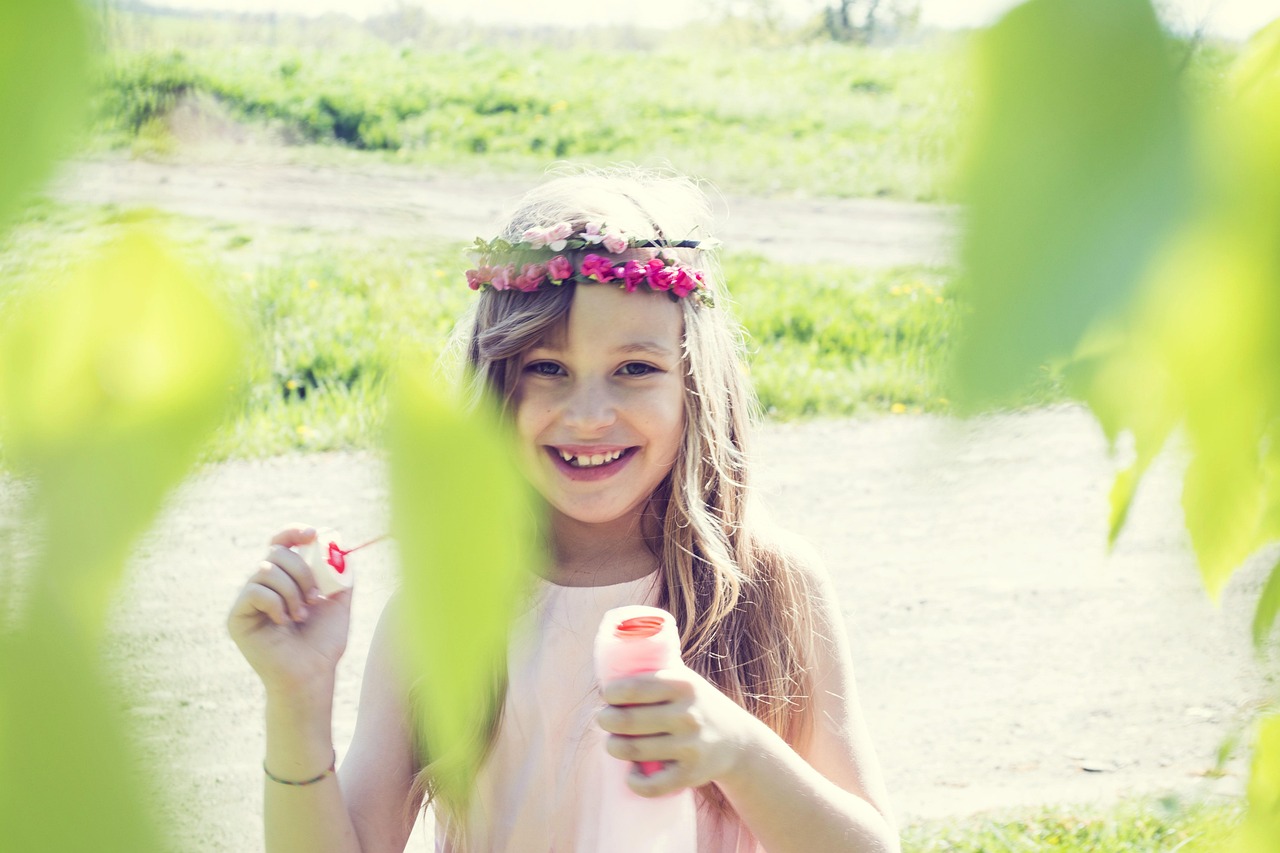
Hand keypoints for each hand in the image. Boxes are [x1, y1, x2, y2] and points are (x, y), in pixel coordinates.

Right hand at [227, 525, 352, 697]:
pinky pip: (255, 591)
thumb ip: (340, 573)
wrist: (312, 672)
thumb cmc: (324, 641)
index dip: (293, 532)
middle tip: (315, 597)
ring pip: (266, 570)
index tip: (312, 534)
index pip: (281, 543)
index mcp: (285, 579)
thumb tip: (338, 545)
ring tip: (302, 615)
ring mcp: (248, 601)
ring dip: (292, 591)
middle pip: (276, 552)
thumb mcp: (339, 601)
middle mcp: (264, 586)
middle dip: (302, 571)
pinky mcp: (236, 617)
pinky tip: (284, 622)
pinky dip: (276, 603)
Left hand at [596, 667, 764, 796]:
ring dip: (614, 747)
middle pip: (626, 720)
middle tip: (605, 720)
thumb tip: (609, 668)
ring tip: (613, 743)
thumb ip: (655, 672)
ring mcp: (689, 747)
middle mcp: (687, 715)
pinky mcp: (690, 775)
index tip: (607, 697)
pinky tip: (631, 773)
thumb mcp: (685, 680)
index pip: (633, 688)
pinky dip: (633, 782)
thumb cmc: (698, 705)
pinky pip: (651, 785)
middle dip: (606, 720)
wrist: (738, 741)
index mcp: (684, 685)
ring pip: (633, 751)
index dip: (611, 694)